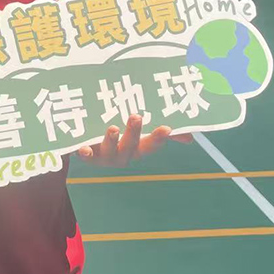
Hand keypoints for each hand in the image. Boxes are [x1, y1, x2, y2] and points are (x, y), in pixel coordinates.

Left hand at [76, 115, 192, 167]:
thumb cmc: (118, 138)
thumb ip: (163, 135)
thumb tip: (190, 137)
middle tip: (136, 117)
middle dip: (134, 132)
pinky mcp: (86, 154)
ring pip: (109, 151)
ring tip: (113, 128)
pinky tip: (83, 149)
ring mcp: (104, 156)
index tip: (167, 127)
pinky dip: (85, 153)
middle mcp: (122, 155)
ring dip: (112, 141)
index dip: (159, 138)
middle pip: (131, 146)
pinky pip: (86, 156)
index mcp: (136, 148)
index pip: (151, 145)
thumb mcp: (139, 134)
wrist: (85, 146)